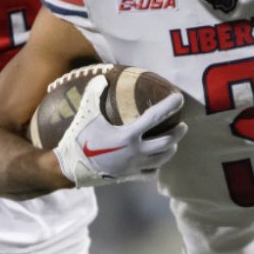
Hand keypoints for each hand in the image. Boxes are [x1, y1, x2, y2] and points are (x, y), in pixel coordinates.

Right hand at [53, 74, 186, 186]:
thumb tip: (102, 77)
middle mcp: (135, 152)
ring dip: (171, 149)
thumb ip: (93, 94)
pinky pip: (150, 173)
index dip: (169, 106)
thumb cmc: (79, 139)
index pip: (155, 118)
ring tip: (174, 142)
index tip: (180, 98)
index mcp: (128, 136)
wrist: (70, 168)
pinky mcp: (129, 176)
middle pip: (167, 143)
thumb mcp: (86, 114)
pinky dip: (157, 166)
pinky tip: (157, 161)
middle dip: (178, 133)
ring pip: (162, 159)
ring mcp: (134, 167)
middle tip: (183, 125)